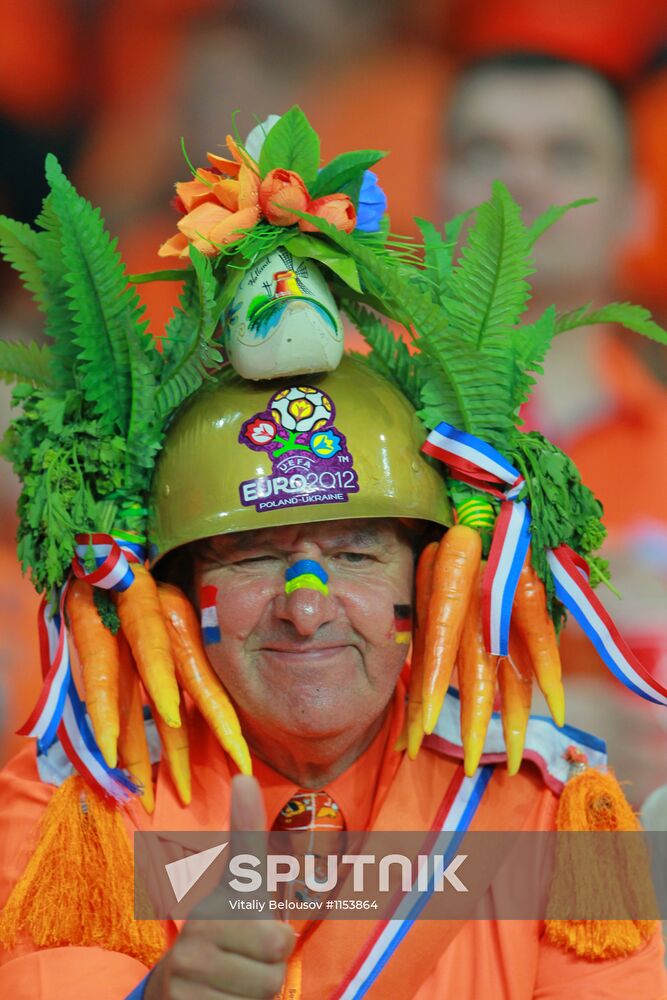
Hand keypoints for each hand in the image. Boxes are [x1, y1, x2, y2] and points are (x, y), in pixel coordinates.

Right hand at [145, 774, 295, 998]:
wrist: (173, 992)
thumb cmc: (221, 935)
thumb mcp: (239, 892)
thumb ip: (246, 841)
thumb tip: (245, 778)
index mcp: (216, 899)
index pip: (247, 873)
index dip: (250, 836)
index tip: (245, 787)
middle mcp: (197, 929)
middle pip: (279, 950)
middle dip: (275, 964)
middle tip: (251, 961)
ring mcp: (187, 971)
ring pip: (266, 988)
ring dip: (258, 993)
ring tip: (234, 982)